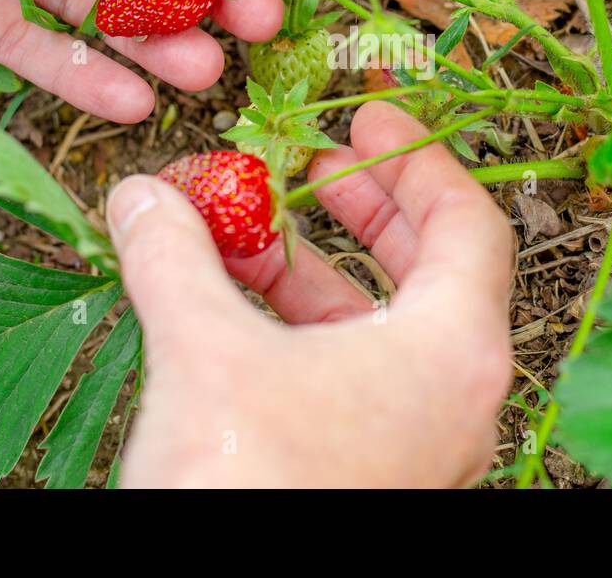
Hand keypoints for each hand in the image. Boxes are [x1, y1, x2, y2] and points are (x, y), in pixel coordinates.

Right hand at [109, 102, 514, 487]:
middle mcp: (452, 397)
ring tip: (248, 230)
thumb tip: (143, 197)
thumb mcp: (205, 352)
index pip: (468, 222)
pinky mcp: (375, 471)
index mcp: (452, 352)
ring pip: (382, 324)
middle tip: (317, 165)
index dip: (416, 158)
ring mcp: (417, 440)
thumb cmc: (253, 493)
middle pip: (432, 268)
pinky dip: (303, 328)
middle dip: (365, 207)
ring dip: (314, 269)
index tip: (371, 118)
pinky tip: (236, 303)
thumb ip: (175, 257)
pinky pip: (354, 374)